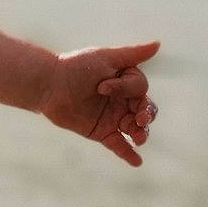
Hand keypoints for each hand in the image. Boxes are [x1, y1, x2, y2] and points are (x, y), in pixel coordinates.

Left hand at [39, 41, 160, 165]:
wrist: (48, 85)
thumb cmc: (76, 67)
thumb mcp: (105, 57)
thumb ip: (132, 54)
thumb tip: (158, 44)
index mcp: (127, 82)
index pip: (140, 89)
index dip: (125, 89)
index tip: (102, 87)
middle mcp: (123, 100)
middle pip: (146, 110)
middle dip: (146, 115)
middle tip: (139, 119)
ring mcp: (114, 118)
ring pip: (135, 128)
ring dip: (141, 133)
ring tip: (138, 138)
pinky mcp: (102, 132)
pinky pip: (119, 145)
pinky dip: (128, 154)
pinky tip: (137, 162)